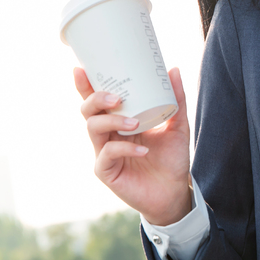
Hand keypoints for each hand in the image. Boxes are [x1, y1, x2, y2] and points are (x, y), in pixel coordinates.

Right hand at [77, 67, 192, 225]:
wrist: (175, 191)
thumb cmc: (172, 158)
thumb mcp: (178, 125)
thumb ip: (176, 100)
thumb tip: (173, 70)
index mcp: (119, 121)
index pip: (98, 100)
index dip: (85, 85)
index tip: (81, 68)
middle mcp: (108, 135)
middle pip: (88, 111)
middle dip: (96, 99)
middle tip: (116, 98)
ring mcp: (104, 153)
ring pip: (93, 129)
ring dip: (113, 122)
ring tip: (135, 123)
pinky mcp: (106, 171)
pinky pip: (107, 154)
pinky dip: (125, 148)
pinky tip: (143, 149)